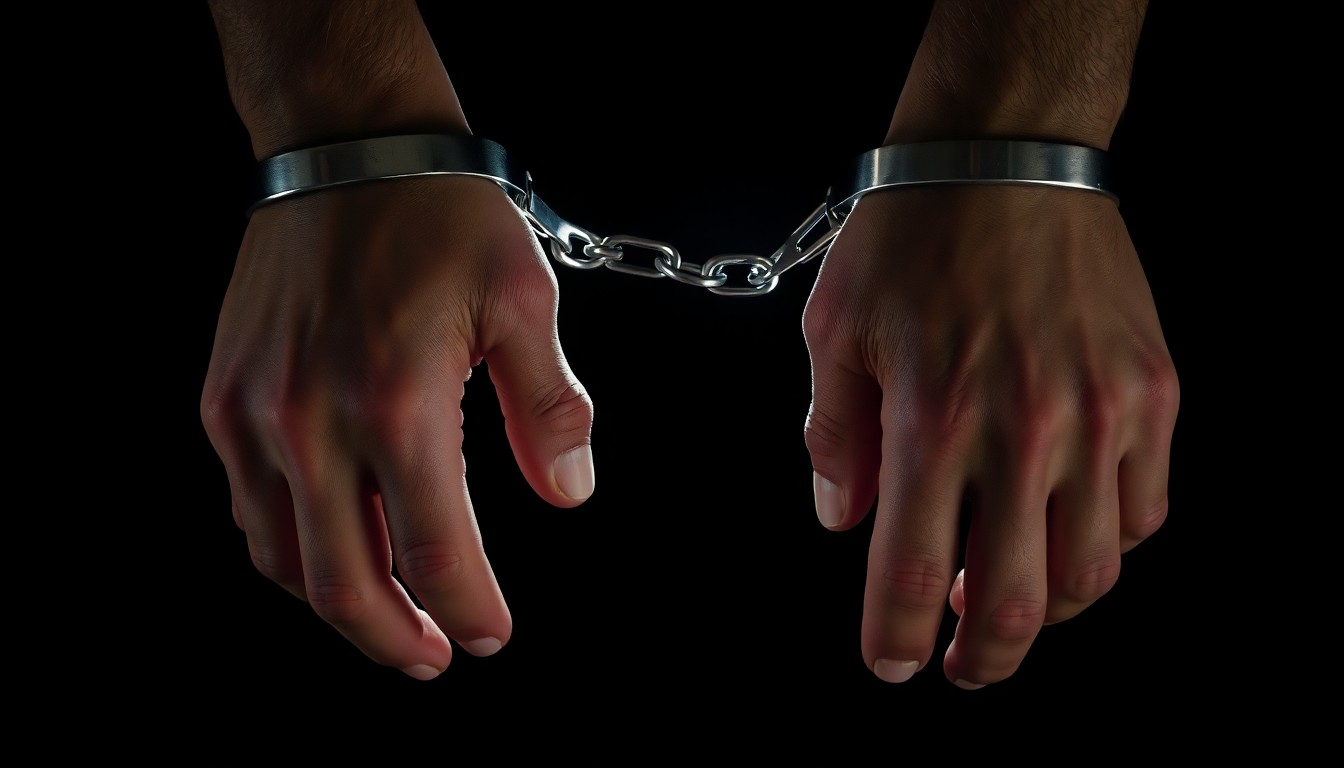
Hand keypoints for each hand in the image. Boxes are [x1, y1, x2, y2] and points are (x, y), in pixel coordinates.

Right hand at [200, 175, 594, 679]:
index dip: (470, 611)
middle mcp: (312, 422)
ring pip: (285, 559)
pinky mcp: (223, 398)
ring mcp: (254, 414)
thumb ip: (550, 408)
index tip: (492, 635)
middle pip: (345, 584)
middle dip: (395, 639)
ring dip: (339, 604)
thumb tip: (568, 495)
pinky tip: (332, 549)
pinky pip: (250, 510)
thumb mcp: (524, 299)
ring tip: (387, 617)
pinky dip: (291, 551)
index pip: (437, 554)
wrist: (345, 147)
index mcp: (399, 403)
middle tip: (433, 656)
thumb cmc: (441, 217)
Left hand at [801, 184, 1177, 686]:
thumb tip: (842, 520)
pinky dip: (1107, 545)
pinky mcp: (1154, 391)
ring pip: (1094, 571)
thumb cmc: (911, 236)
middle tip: (960, 666)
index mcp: (935, 417)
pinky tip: (1066, 531)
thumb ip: (834, 437)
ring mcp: (1104, 414)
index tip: (890, 664)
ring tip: (1007, 594)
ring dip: (1046, 608)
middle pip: (1017, 600)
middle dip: (982, 657)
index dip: (895, 637)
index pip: (911, 571)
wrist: (1007, 154)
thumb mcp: (836, 331)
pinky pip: (1146, 510)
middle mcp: (1028, 428)